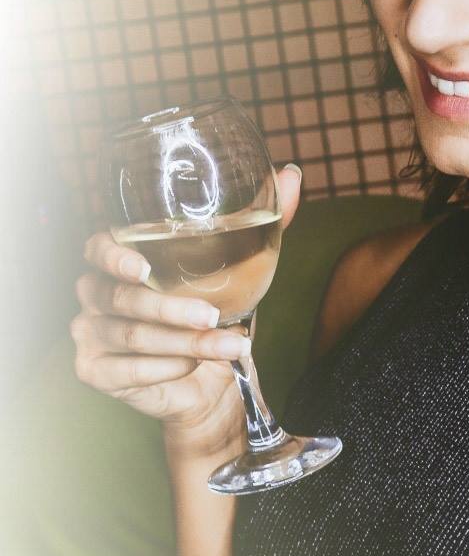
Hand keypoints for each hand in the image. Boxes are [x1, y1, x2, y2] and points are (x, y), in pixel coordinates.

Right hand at [70, 164, 302, 436]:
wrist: (211, 380)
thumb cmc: (217, 311)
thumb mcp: (244, 264)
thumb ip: (264, 220)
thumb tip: (291, 175)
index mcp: (121, 258)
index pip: (97, 248)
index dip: (113, 256)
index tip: (142, 269)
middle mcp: (96, 292)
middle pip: (122, 299)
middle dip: (171, 309)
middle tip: (212, 315)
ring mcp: (90, 332)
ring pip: (133, 336)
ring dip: (185, 343)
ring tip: (230, 345)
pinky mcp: (95, 370)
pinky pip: (127, 370)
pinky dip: (166, 368)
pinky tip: (193, 364)